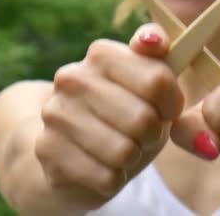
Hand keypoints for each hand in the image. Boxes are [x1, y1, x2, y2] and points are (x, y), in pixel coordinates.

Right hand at [34, 24, 183, 206]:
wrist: (71, 152)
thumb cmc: (124, 115)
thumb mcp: (148, 85)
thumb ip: (158, 57)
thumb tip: (152, 39)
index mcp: (101, 53)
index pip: (157, 80)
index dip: (172, 104)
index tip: (165, 110)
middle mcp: (72, 78)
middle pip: (143, 119)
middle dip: (151, 135)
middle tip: (141, 135)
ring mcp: (55, 113)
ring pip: (124, 151)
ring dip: (132, 158)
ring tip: (122, 151)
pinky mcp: (47, 150)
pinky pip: (106, 177)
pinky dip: (113, 179)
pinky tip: (102, 168)